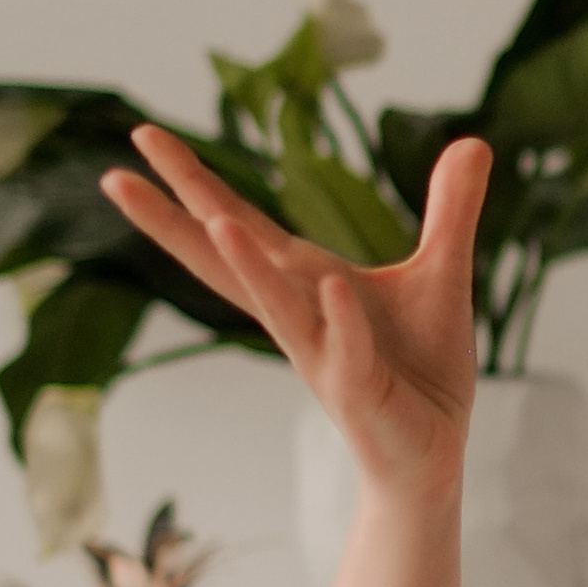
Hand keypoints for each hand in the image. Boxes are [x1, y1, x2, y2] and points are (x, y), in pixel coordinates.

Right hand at [101, 125, 490, 497]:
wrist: (436, 451)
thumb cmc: (422, 368)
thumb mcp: (442, 272)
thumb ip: (451, 209)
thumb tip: (472, 141)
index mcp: (307, 281)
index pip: (239, 222)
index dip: (194, 181)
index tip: (144, 135)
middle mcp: (300, 314)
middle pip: (225, 259)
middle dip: (175, 218)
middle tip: (114, 177)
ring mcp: (324, 354)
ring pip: (276, 306)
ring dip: (247, 267)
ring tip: (215, 222)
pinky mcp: (360, 390)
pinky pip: (349, 350)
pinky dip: (341, 320)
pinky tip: (334, 286)